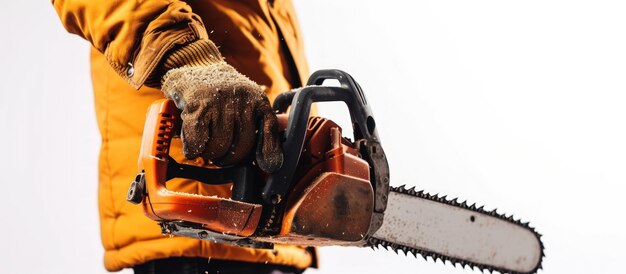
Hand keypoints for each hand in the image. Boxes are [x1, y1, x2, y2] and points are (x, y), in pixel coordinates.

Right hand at [161, 62, 282, 171]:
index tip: (268, 167)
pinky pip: (197, 141)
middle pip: (241, 148)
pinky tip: (193, 146)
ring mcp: (220, 101)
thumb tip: (272, 164)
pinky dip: (193, 149)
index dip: (269, 152)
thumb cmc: (223, 93)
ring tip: (206, 143)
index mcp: (258, 100)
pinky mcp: (197, 104)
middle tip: (221, 155)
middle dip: (229, 159)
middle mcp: (242, 99)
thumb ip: (262, 128)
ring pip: (218, 148)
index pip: (269, 131)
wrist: (196, 65)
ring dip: (209, 154)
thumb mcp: (248, 103)